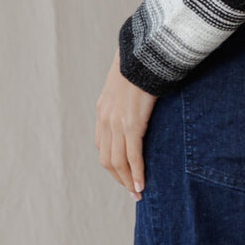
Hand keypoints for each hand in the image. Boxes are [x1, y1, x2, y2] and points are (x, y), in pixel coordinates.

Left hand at [95, 46, 157, 200]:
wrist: (141, 52)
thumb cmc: (139, 63)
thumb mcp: (124, 81)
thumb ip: (125, 96)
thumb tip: (137, 99)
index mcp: (102, 110)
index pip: (102, 146)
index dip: (111, 163)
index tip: (123, 172)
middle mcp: (106, 120)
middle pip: (107, 159)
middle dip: (119, 178)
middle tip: (131, 190)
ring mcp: (117, 123)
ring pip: (118, 162)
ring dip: (128, 181)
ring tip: (138, 192)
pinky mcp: (131, 124)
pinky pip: (132, 156)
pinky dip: (137, 173)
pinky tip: (142, 184)